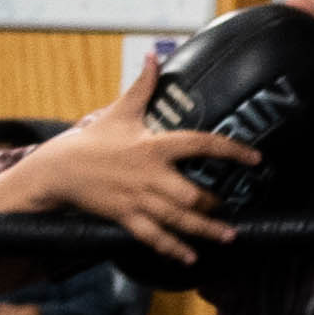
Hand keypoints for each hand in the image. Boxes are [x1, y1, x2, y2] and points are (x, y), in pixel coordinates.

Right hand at [0, 56, 256, 264]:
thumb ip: (143, 86)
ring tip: (229, 236)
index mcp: (153, 146)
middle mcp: (150, 175)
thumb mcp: (119, 112)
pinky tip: (190, 258)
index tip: (256, 159)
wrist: (57, 170)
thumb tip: (155, 55)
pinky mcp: (124, 216)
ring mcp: (137, 199)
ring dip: (206, 230)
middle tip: (229, 209)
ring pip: (179, 219)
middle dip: (215, 205)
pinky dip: (172, 249)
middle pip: (193, 195)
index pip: (201, 144)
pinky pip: (153, 236)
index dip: (232, 151)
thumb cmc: (92, 141)